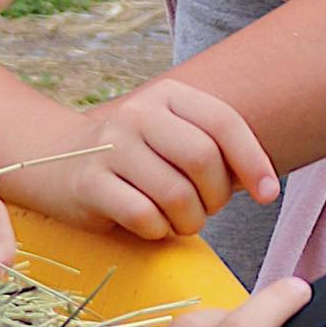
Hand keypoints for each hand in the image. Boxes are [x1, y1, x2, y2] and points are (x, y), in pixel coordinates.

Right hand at [2, 73, 278, 240]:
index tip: (268, 195)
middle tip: (206, 210)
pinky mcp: (88, 183)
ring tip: (180, 222)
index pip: (224, 123)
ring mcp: (109, 146)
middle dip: (216, 197)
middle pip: (202, 160)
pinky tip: (151, 226)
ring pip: (176, 195)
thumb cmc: (137, 160)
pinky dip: (158, 231)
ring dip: (189, 221)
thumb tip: (264, 186)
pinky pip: (144, 217)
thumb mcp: (176, 138)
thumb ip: (217, 151)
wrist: (57, 162)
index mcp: (167, 95)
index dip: (254, 162)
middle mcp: (137, 113)